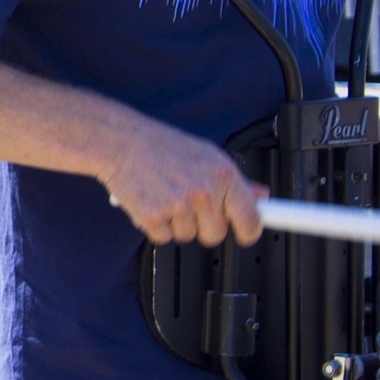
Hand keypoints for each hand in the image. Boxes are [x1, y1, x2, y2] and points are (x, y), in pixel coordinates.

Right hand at [97, 121, 263, 246]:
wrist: (119, 141)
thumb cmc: (160, 145)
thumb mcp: (205, 154)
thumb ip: (236, 180)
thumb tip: (261, 196)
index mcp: (222, 174)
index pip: (250, 218)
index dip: (249, 231)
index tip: (246, 234)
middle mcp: (204, 191)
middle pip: (216, 234)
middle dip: (203, 225)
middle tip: (188, 206)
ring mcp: (178, 206)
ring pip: (187, 236)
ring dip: (175, 223)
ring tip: (164, 197)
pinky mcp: (153, 217)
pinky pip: (163, 237)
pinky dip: (154, 225)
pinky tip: (150, 202)